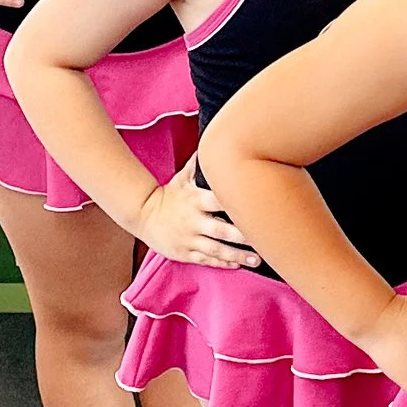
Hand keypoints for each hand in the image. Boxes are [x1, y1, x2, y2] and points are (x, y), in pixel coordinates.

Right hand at [137, 166, 257, 268]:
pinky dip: (222, 263)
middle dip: (242, 236)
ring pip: (216, 249)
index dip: (235, 204)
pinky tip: (238, 264)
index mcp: (195, 200)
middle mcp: (193, 221)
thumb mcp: (182, 179)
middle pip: (221, 230)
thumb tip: (216, 142)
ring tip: (257, 259)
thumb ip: (199, 165)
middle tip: (263, 239)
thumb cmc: (170, 196)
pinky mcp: (185, 253)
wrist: (143, 216)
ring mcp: (189, 239)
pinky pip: (206, 259)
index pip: (218, 201)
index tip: (256, 207)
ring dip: (237, 255)